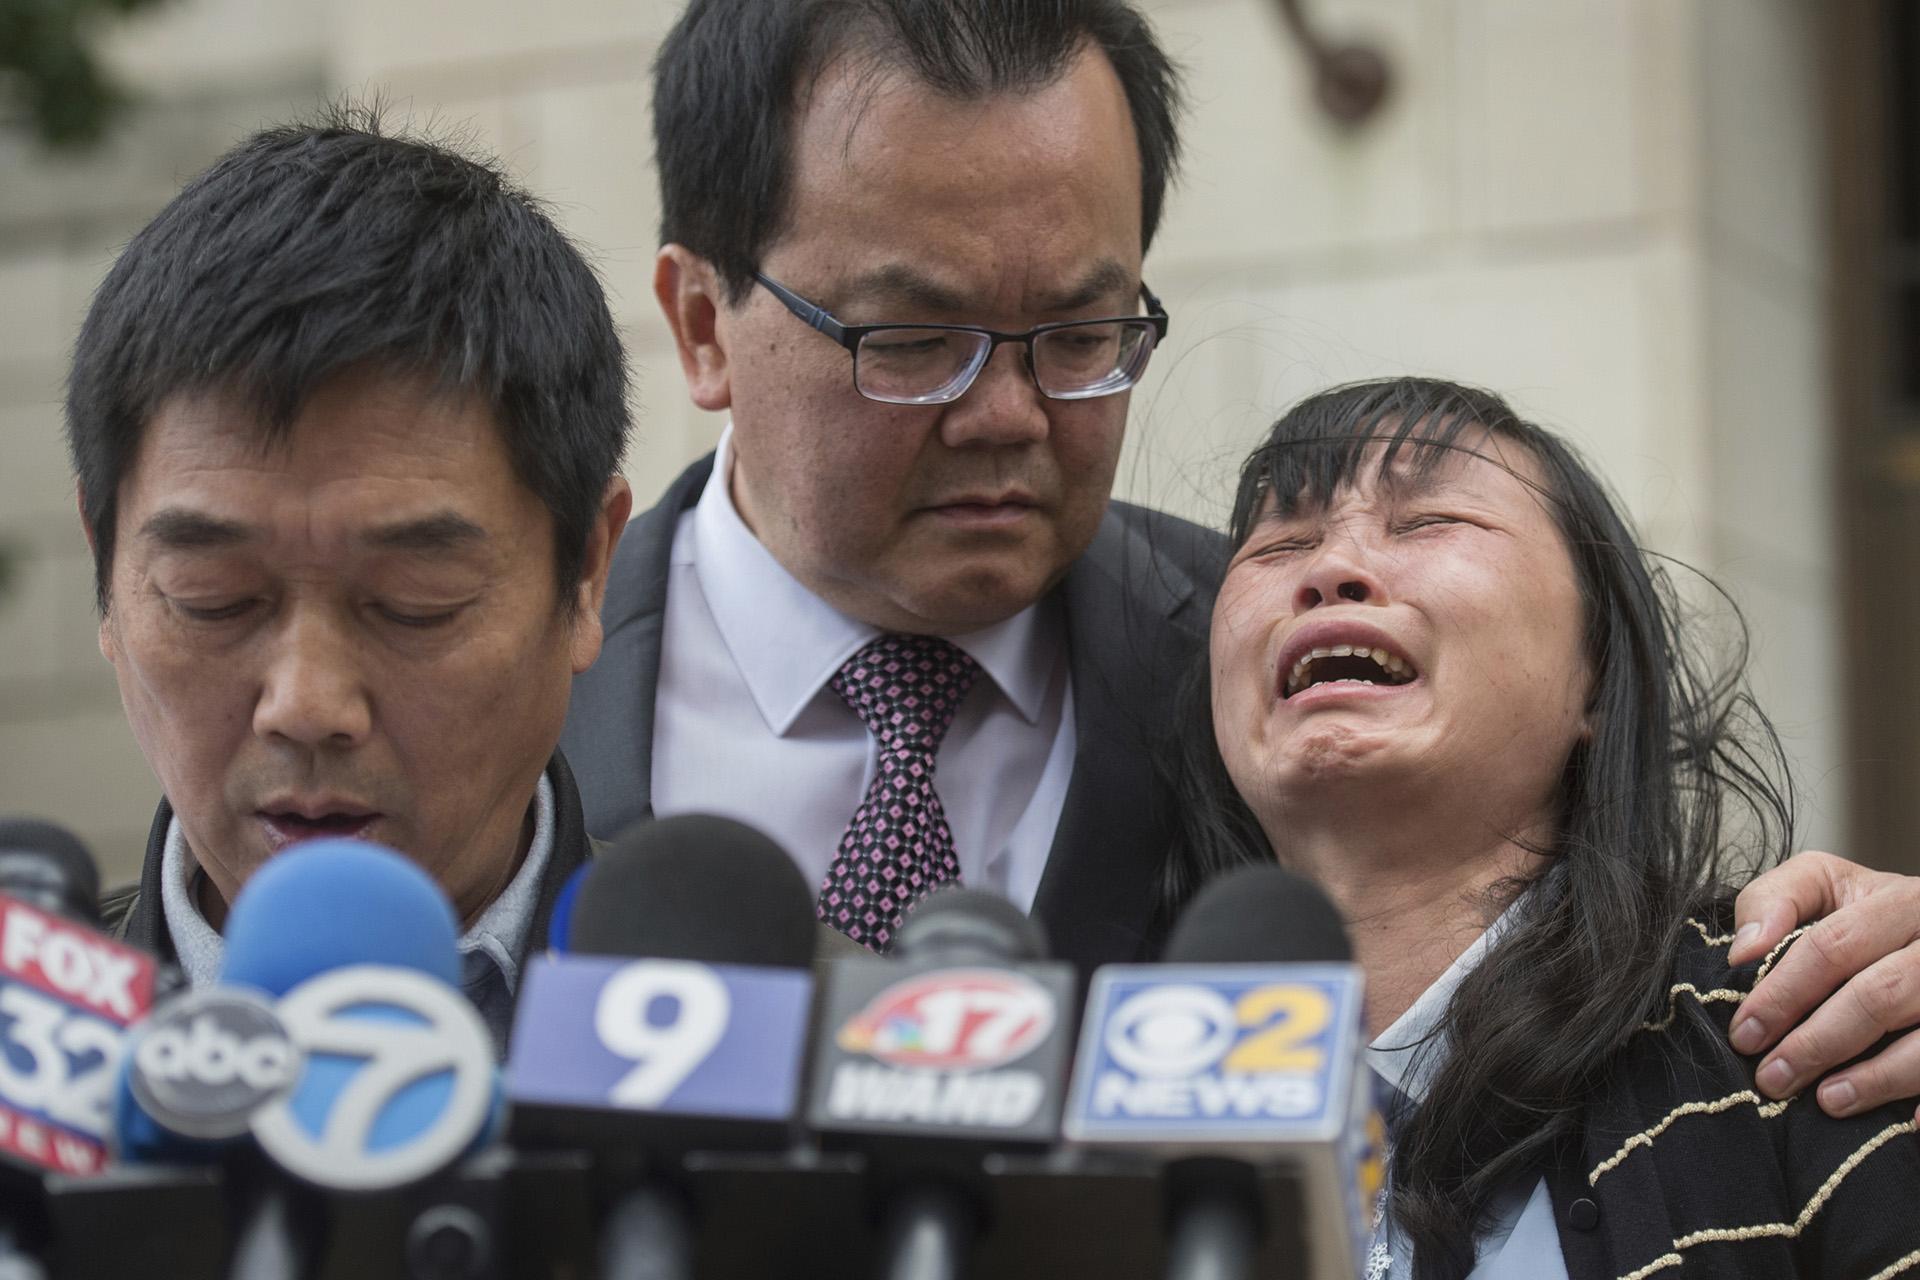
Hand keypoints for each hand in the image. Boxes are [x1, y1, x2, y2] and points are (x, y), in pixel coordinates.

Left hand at [1729, 851, 1919, 1124]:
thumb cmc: (1867, 914)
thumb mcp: (1822, 886)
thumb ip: (1776, 900)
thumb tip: (1744, 951)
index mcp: (1900, 901)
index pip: (1833, 946)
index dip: (1783, 993)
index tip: (1745, 1033)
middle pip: (1878, 996)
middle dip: (1817, 1043)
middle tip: (1773, 1078)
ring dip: (1875, 1078)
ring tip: (1826, 1101)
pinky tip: (1907, 1124)